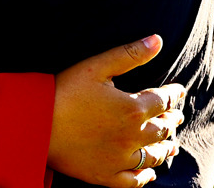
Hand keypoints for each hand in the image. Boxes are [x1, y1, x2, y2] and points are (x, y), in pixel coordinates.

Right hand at [49, 35, 184, 187]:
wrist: (36, 126)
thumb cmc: (65, 91)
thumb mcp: (97, 66)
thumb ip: (130, 54)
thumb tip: (158, 40)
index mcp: (133, 109)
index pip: (163, 101)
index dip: (173, 94)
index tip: (178, 91)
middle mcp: (132, 137)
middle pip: (162, 129)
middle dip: (172, 120)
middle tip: (177, 116)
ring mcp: (120, 160)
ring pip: (153, 156)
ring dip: (166, 148)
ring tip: (172, 145)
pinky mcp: (106, 176)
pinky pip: (134, 180)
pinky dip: (145, 175)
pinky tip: (150, 172)